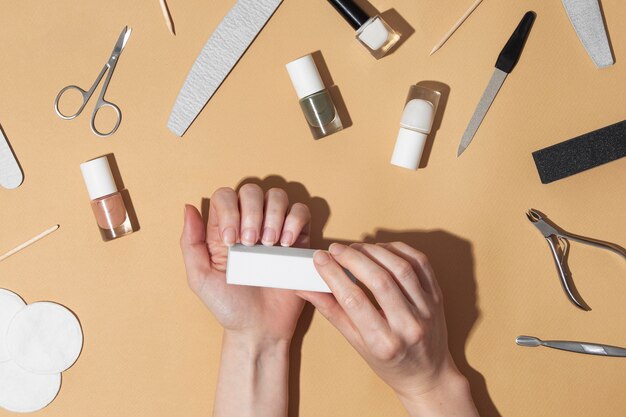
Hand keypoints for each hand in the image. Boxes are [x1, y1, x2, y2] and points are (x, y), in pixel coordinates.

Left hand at [180, 184, 310, 343]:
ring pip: (277, 196)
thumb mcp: (200, 278)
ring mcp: (275, 230)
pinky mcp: (297, 240)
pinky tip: (286, 243)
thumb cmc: (229, 306)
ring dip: (273, 215)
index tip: (231, 239)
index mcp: (224, 229)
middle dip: (252, 212)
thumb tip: (188, 207)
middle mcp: (249, 224)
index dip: (229, 210)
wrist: (260, 329)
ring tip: (269, 243)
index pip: (225, 196)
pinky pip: (301, 213)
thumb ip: (190, 243)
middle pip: (251, 191)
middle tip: (251, 244)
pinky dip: (295, 221)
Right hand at [297, 242, 477, 416]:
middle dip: (352, 258)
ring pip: (400, 267)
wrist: (428, 375)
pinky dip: (399, 250)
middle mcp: (408, 326)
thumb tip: (305, 288)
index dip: (333, 275)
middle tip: (336, 249)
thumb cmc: (390, 363)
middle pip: (378, 280)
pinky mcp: (437, 296)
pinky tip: (381, 250)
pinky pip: (420, 263)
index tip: (320, 259)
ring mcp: (427, 310)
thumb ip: (332, 312)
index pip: (354, 300)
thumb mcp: (356, 344)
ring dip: (374, 251)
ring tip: (356, 248)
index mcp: (384, 343)